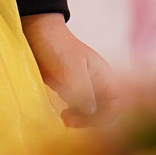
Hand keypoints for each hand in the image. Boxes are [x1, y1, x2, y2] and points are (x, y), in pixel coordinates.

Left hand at [21, 13, 122, 128]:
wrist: (37, 34)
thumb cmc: (57, 46)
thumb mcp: (71, 67)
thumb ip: (82, 89)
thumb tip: (91, 111)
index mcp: (104, 75)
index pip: (118, 102)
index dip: (108, 115)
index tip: (89, 119)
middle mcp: (98, 84)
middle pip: (105, 111)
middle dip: (91, 120)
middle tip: (69, 120)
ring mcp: (84, 88)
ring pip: (91, 112)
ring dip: (81, 119)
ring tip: (64, 118)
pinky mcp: (70, 91)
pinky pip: (78, 109)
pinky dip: (73, 114)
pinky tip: (62, 113)